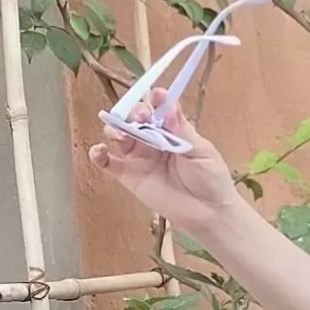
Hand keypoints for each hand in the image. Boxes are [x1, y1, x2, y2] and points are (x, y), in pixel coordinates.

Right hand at [89, 95, 242, 241]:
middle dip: (134, 113)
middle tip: (140, 117)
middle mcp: (153, 140)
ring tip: (122, 133)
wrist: (208, 213)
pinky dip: (99, 155)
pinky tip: (99, 150)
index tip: (156, 96)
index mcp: (172, 130)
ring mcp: (140, 157)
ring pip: (119, 135)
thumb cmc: (211, 179)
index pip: (159, 109)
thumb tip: (170, 108)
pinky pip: (109, 163)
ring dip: (116, 128)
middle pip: (135, 118)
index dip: (156, 100)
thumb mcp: (201, 152)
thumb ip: (183, 132)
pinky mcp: (130, 176)